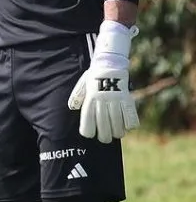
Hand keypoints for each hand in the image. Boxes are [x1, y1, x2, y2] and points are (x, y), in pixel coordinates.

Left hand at [68, 21, 139, 143]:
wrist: (110, 63)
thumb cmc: (94, 77)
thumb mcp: (82, 85)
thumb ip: (77, 96)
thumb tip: (72, 107)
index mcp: (90, 100)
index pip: (87, 122)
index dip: (88, 131)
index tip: (90, 134)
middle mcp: (102, 101)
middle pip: (103, 127)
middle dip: (103, 136)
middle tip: (104, 138)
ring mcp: (115, 100)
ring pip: (117, 124)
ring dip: (116, 133)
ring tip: (116, 134)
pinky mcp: (127, 99)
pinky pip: (130, 117)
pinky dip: (130, 125)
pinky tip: (127, 127)